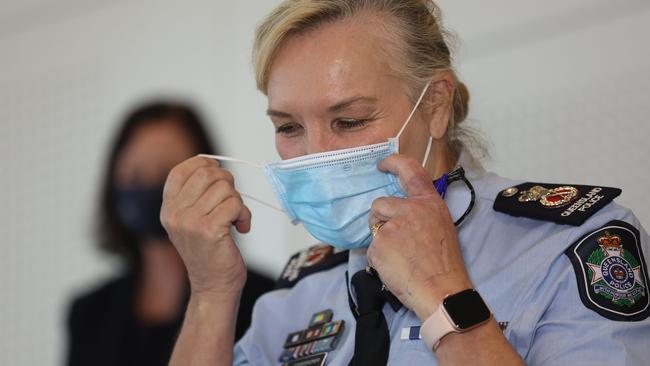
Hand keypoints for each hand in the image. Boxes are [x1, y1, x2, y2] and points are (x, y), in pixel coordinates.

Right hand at [160, 156, 250, 298]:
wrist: (213, 286)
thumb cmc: (209, 253)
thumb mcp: (191, 222)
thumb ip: (196, 196)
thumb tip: (214, 167)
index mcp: (168, 209)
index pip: (180, 171)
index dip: (203, 164)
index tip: (218, 172)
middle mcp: (175, 214)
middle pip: (207, 174)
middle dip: (227, 183)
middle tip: (232, 202)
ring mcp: (190, 222)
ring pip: (225, 188)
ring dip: (238, 202)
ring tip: (235, 219)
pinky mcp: (209, 230)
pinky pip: (235, 204)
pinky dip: (245, 215)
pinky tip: (241, 228)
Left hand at [368, 154, 472, 320]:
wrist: (442, 291)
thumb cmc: (443, 264)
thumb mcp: (440, 226)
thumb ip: (421, 213)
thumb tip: (401, 209)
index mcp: (429, 203)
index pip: (410, 170)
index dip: (394, 163)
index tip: (382, 164)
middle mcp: (411, 209)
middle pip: (380, 204)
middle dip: (380, 220)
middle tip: (396, 241)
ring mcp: (393, 226)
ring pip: (374, 226)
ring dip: (380, 239)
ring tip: (400, 257)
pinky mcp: (380, 244)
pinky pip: (371, 248)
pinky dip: (379, 259)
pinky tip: (395, 267)